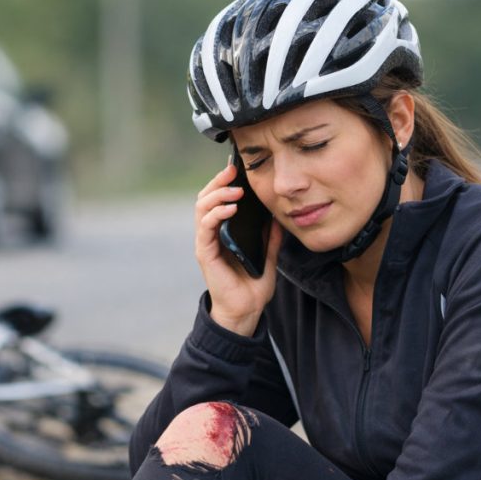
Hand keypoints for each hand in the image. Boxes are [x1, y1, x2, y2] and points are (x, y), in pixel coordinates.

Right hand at [194, 163, 282, 335]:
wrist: (246, 310)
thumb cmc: (253, 285)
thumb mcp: (269, 254)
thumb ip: (271, 235)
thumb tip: (278, 215)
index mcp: (223, 232)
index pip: (217, 199)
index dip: (224, 182)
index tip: (238, 168)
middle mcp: (211, 234)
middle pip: (205, 198)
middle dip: (218, 182)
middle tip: (233, 170)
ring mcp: (206, 242)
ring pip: (202, 208)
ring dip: (217, 194)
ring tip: (236, 190)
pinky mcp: (205, 253)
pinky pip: (206, 228)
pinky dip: (216, 214)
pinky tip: (231, 209)